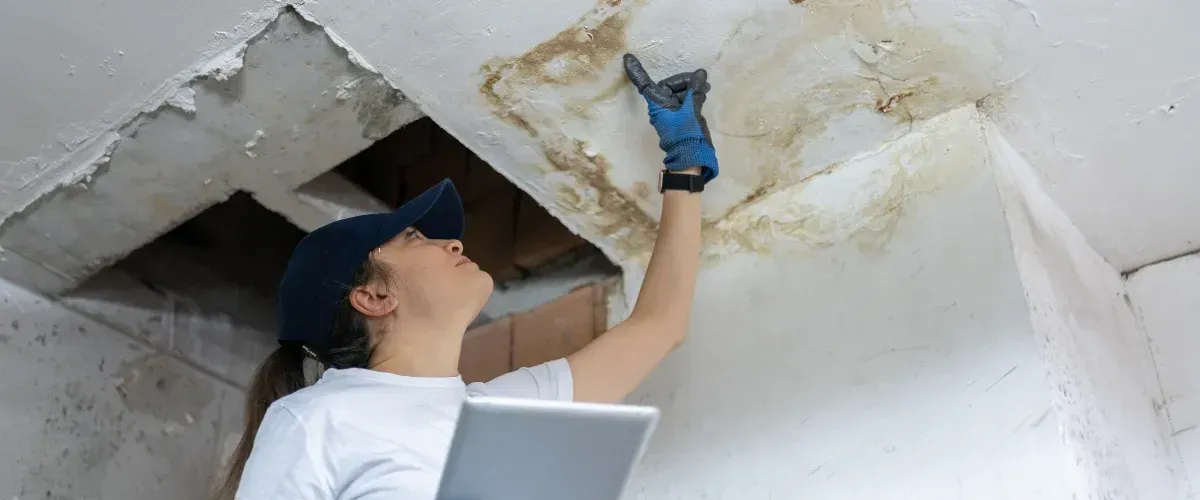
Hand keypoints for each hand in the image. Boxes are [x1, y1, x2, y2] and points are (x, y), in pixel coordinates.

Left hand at [623, 54, 718, 182]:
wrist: (692, 157)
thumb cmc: (685, 135)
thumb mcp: (691, 111)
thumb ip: (695, 92)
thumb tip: (700, 73)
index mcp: (658, 105)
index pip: (645, 84)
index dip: (637, 71)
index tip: (628, 59)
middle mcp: (662, 107)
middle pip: (669, 86)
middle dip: (684, 81)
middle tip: (700, 81)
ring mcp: (672, 112)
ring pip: (680, 93)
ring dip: (692, 88)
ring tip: (705, 87)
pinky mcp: (682, 117)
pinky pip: (685, 100)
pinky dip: (694, 95)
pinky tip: (704, 91)